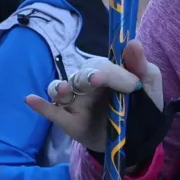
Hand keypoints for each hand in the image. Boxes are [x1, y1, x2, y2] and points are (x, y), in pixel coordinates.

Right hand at [25, 40, 162, 152]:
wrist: (139, 136)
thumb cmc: (141, 103)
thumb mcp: (148, 84)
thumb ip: (141, 65)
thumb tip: (133, 43)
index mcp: (105, 71)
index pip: (102, 66)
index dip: (114, 73)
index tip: (132, 85)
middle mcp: (86, 84)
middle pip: (79, 75)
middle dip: (87, 77)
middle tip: (98, 81)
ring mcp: (76, 102)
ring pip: (60, 90)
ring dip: (60, 89)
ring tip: (65, 91)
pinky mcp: (69, 121)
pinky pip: (52, 112)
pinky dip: (41, 106)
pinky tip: (31, 100)